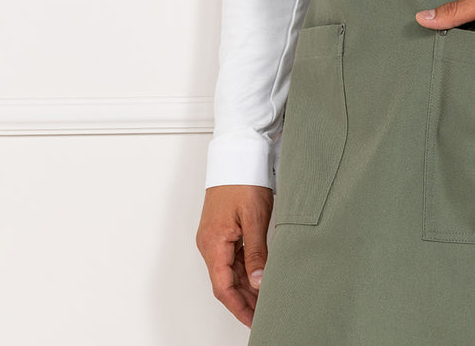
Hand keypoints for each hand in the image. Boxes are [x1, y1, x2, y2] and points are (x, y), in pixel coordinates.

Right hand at [196, 184, 273, 326]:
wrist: (237, 154)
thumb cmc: (243, 180)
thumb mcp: (255, 218)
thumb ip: (256, 253)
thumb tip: (259, 283)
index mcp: (213, 243)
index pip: (223, 287)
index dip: (238, 307)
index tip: (253, 320)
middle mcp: (209, 243)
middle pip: (225, 282)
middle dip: (244, 301)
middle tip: (265, 313)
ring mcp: (214, 237)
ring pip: (229, 271)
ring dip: (245, 286)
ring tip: (265, 299)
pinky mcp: (221, 230)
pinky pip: (231, 258)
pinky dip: (244, 270)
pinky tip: (259, 277)